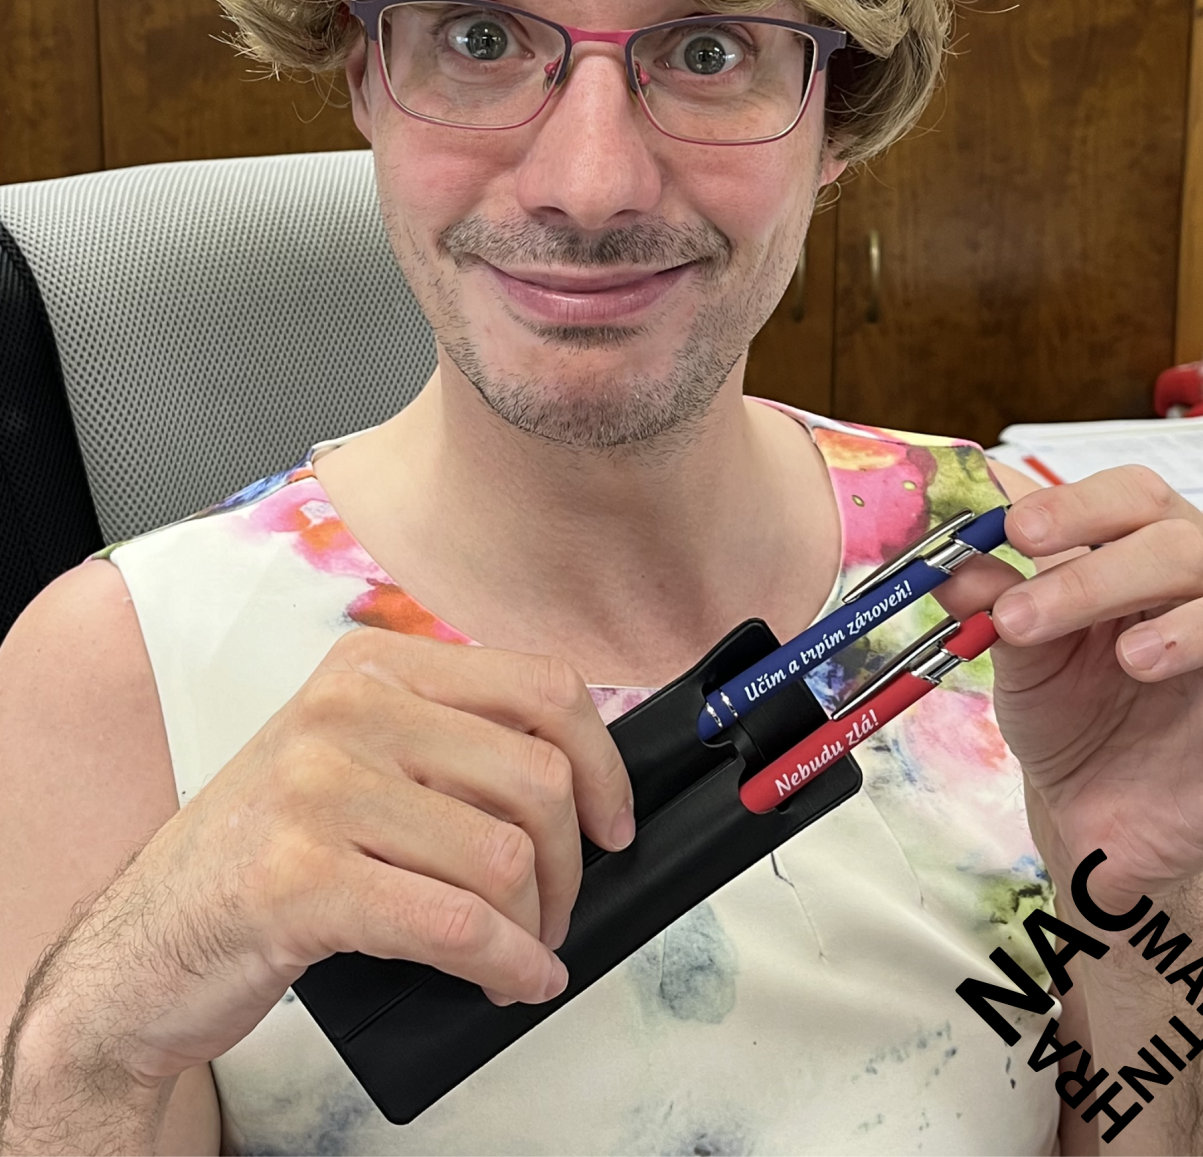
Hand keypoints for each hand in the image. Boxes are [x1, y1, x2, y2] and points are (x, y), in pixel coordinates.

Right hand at [35, 631, 633, 1086]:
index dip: (602, 763)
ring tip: (519, 953)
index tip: (613, 823)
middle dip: (570, 864)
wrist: (142, 946)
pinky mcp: (300, 878)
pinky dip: (507, 965)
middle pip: (536, 777)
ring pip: (503, 855)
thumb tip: (584, 788)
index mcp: (374, 666)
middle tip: (556, 912)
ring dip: (536, 925)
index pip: (542, 686)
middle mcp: (348, 708)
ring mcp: (318, 788)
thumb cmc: (266, 856)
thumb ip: (449, 748)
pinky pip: (456, 924)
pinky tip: (512, 984)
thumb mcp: (351, 760)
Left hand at [936, 467, 1202, 907]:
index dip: (1071, 501)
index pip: (1124, 495)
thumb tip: (951, 561)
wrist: (1100, 815)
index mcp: (1136, 552)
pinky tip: (1150, 659)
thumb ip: (994, 602)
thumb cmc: (1070, 719)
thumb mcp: (1019, 658)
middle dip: (1088, 556)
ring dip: (1144, 598)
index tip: (1011, 527)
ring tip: (1112, 651)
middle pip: (1166, 527)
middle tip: (1021, 596)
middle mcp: (1196, 579)